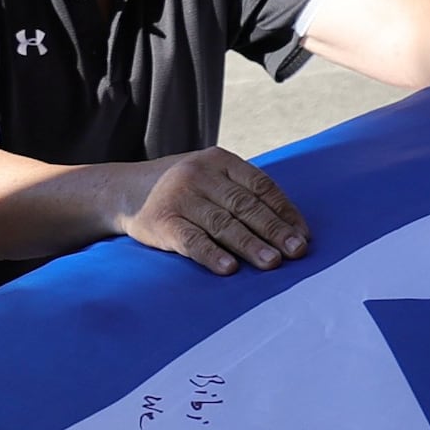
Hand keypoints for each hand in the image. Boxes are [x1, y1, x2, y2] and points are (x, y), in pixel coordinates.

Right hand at [117, 147, 306, 274]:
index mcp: (220, 161)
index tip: (303, 235)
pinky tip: (229, 269)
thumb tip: (291, 228)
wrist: (125, 190)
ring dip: (250, 245)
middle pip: (245, 205)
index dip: (284, 211)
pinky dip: (212, 254)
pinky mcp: (161, 221)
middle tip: (296, 252)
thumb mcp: (211, 177)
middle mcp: (200, 174)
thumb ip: (243, 194)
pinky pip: (191, 240)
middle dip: (274, 230)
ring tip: (272, 263)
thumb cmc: (185, 189)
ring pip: (223, 223)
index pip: (261, 185)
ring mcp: (180, 197)